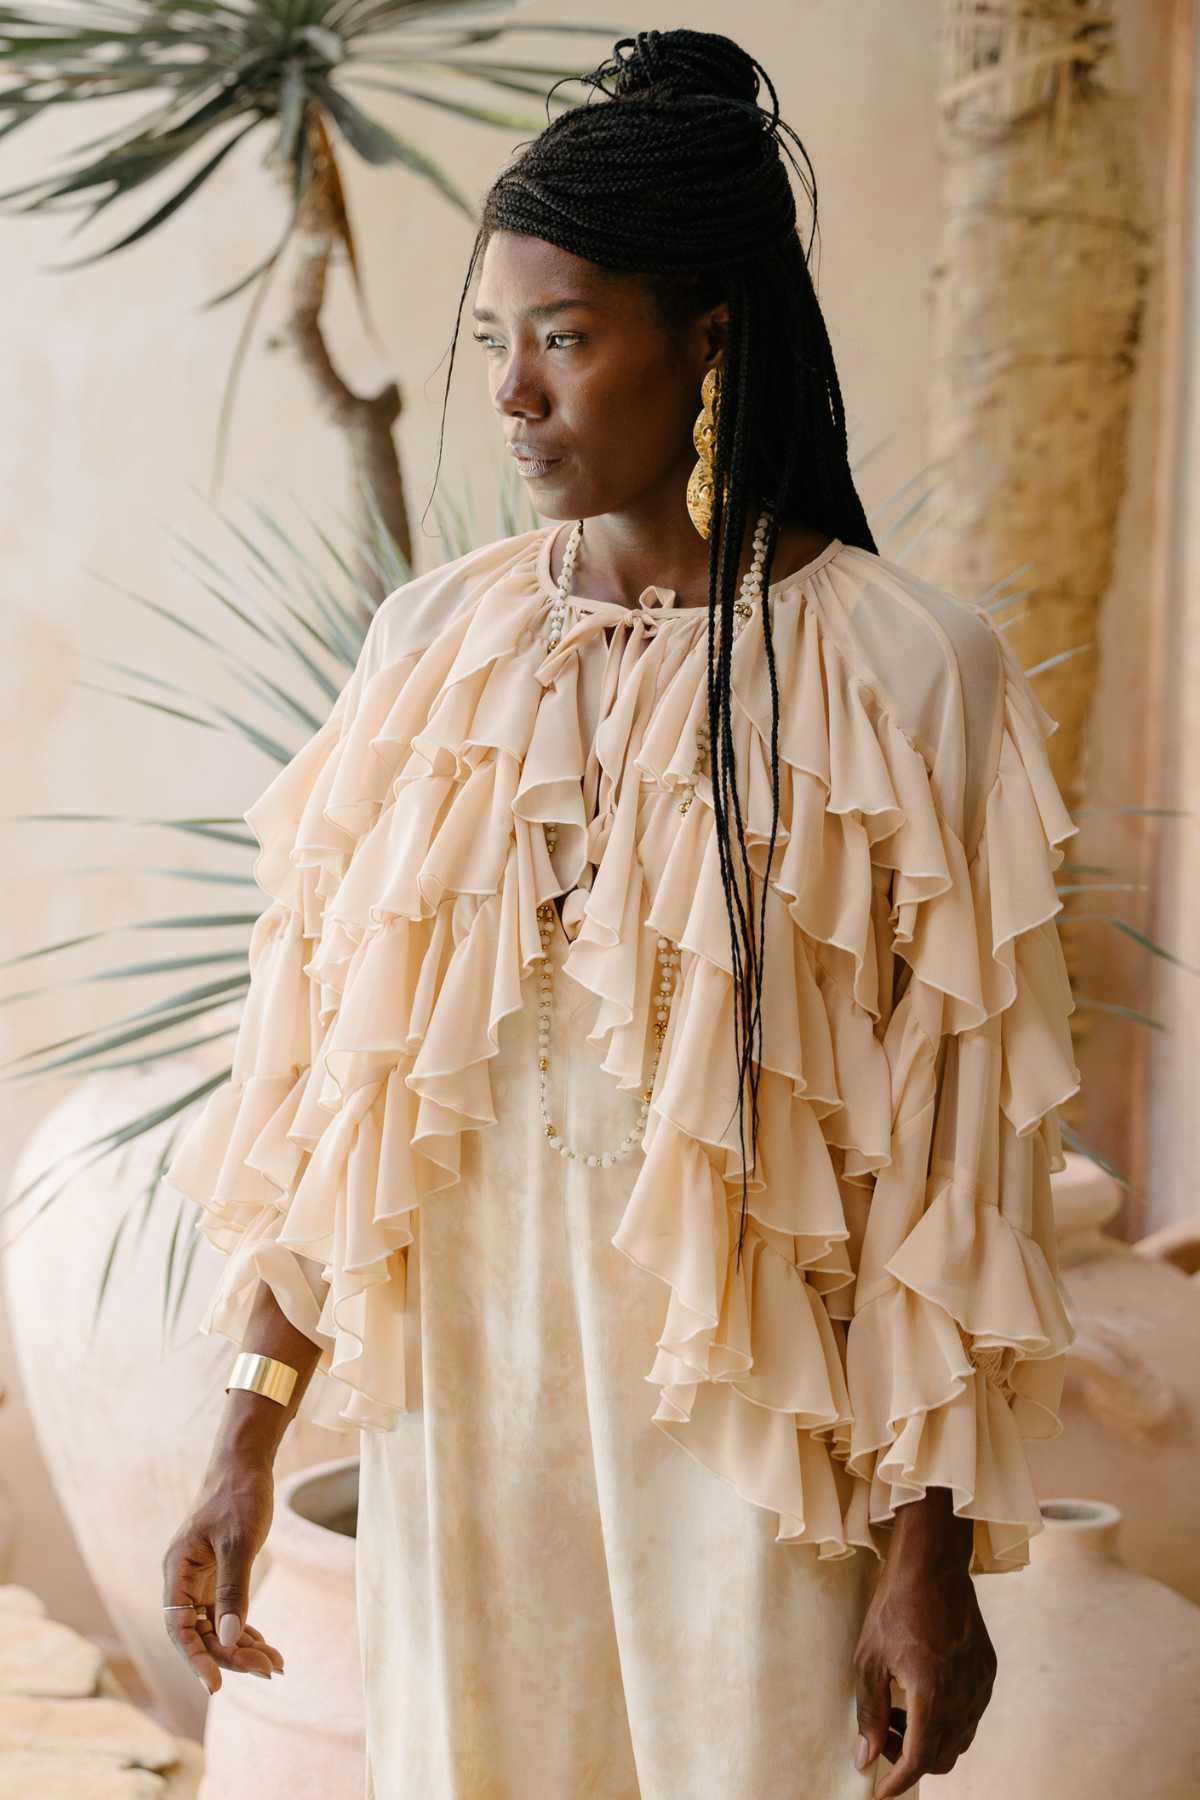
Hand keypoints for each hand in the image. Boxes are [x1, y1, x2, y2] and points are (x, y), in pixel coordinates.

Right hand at [161, 1460, 284, 1694]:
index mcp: (177, 1571)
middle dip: (232, 1655)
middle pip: (200, 1632)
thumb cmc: (239, 1496)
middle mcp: (183, 1579)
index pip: (179, 1628)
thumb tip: (230, 1639)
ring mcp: (199, 1579)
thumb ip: (234, 1590)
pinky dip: (246, 1629)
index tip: (216, 1686)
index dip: (196, 1659)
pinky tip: (265, 1647)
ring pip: (216, 1626)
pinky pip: (227, 1612)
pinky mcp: (217, 1576)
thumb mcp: (239, 1542)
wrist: (245, 1463)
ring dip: (242, 1647)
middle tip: (268, 1670)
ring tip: (275, 1665)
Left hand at [852, 1495, 995, 1796]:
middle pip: (941, 1757)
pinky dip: (946, 1720)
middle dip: (909, 1758)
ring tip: (896, 1711)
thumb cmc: (894, 1606)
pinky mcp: (988, 1671)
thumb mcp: (868, 1659)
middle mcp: (963, 1695)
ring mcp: (980, 1684)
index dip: (897, 1782)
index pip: (918, 1760)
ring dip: (928, 1739)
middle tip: (880, 1734)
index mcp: (931, 1694)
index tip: (880, 1792)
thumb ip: (867, 1713)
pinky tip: (921, 1694)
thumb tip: (864, 1759)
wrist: (933, 1564)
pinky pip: (971, 1714)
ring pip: (959, 1740)